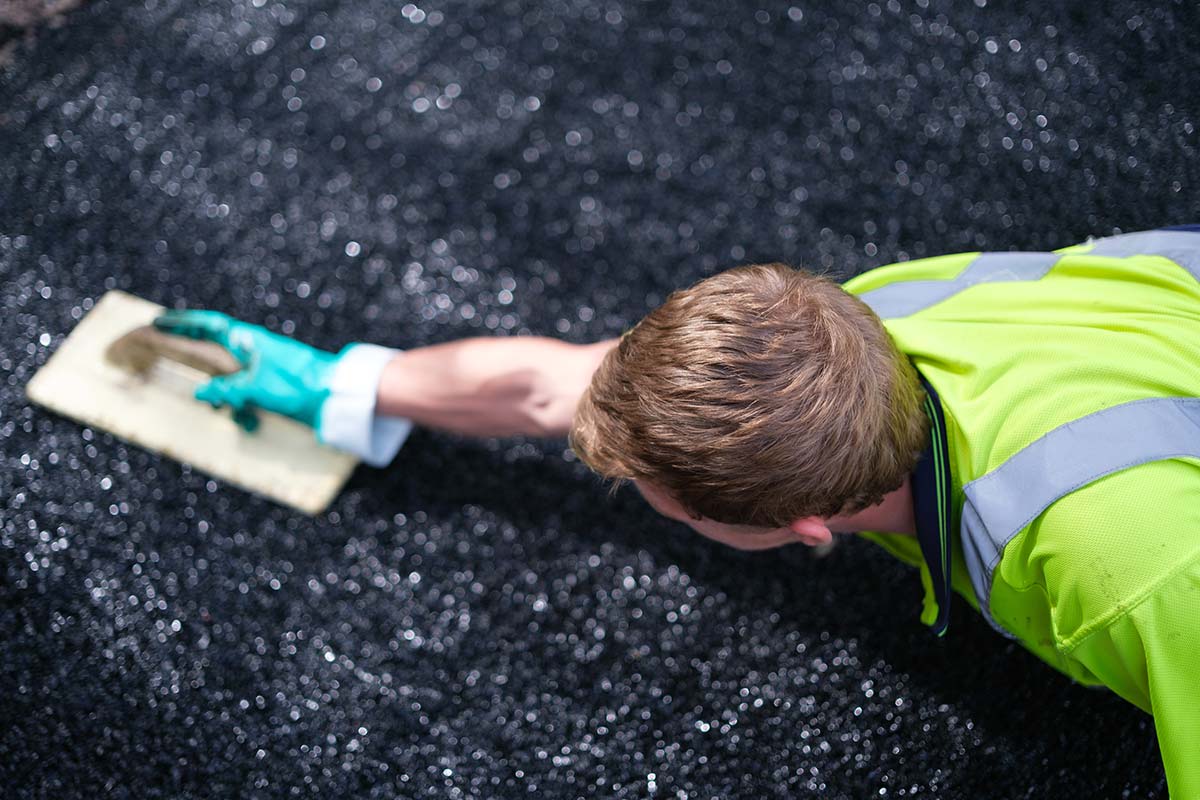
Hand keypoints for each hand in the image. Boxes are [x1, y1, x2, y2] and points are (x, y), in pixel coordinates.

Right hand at [153, 310, 341, 431]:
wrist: (335, 396)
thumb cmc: (299, 386)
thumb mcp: (257, 388)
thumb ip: (227, 389)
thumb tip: (201, 392)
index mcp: (250, 341)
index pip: (210, 325)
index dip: (183, 322)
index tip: (158, 320)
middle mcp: (254, 350)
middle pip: (215, 349)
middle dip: (194, 357)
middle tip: (168, 355)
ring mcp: (263, 367)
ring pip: (230, 377)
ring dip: (225, 395)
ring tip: (227, 413)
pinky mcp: (272, 385)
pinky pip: (246, 393)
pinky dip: (242, 407)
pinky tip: (248, 425)